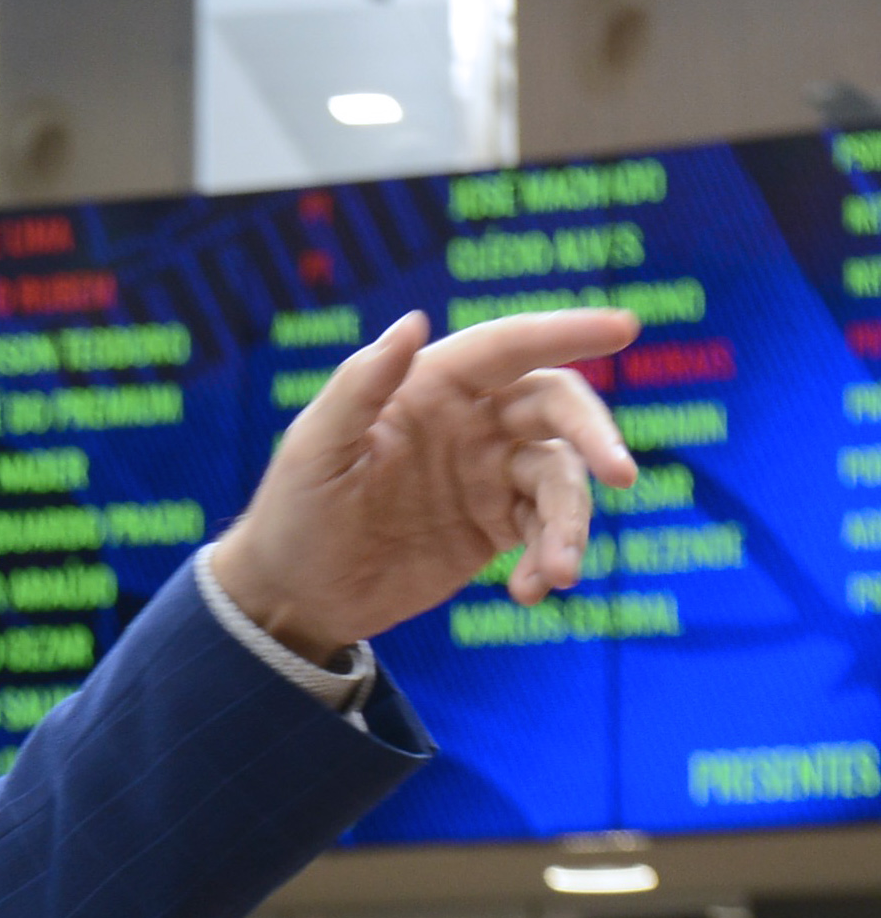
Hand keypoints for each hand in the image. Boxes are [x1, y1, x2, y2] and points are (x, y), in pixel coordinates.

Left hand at [211, 308, 639, 661]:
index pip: (509, 346)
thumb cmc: (294, 511)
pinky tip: (533, 592)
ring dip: (571, 524)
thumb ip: (360, 387)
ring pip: (561, 478)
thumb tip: (413, 321)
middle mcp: (471, 421)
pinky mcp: (495, 527)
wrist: (293, 595)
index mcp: (430, 386)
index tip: (624, 327)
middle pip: (558, 406)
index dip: (567, 331)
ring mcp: (488, 475)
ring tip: (559, 575)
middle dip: (595, 435)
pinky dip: (551, 558)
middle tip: (621, 474)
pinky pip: (546, 530)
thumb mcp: (315, 449)